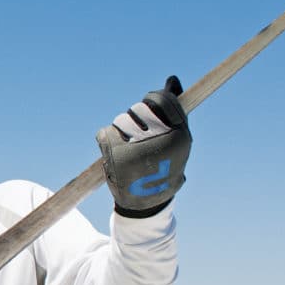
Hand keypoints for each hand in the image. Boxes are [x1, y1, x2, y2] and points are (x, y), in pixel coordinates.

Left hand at [96, 76, 191, 216]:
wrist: (146, 205)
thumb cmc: (164, 169)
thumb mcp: (177, 141)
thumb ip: (175, 111)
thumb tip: (172, 79)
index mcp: (179, 136)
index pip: (163, 100)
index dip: (155, 99)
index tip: (151, 104)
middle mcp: (157, 139)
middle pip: (141, 108)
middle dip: (138, 117)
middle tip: (139, 135)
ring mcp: (134, 145)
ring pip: (122, 120)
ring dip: (124, 130)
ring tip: (130, 150)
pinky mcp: (113, 153)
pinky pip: (106, 132)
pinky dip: (107, 141)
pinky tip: (115, 156)